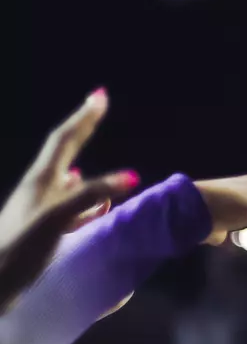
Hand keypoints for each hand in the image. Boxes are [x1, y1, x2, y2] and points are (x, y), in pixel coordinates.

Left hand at [0, 90, 139, 310]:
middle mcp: (40, 190)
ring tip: (103, 161)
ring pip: (69, 182)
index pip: (65, 139)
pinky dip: (88, 203)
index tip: (100, 95)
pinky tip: (95, 210)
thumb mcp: (56, 218)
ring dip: (89, 169)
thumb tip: (130, 176)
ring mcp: (40, 211)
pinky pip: (71, 208)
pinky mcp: (42, 232)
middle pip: (65, 153)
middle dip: (83, 132)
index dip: (84, 118)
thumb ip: (90, 195)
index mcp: (41, 181)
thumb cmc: (18, 247)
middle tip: (98, 109)